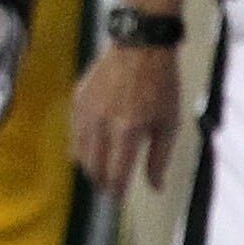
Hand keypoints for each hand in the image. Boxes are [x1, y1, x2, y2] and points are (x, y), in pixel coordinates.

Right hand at [73, 42, 184, 195]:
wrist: (140, 47)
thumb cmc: (161, 84)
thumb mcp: (170, 123)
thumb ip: (160, 158)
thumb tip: (155, 186)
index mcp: (127, 131)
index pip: (115, 172)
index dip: (116, 190)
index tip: (118, 197)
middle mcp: (101, 124)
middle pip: (93, 167)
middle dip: (101, 181)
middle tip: (109, 187)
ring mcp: (85, 111)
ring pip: (78, 152)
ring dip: (89, 165)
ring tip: (100, 168)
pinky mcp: (77, 101)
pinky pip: (74, 132)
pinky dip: (82, 144)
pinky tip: (94, 144)